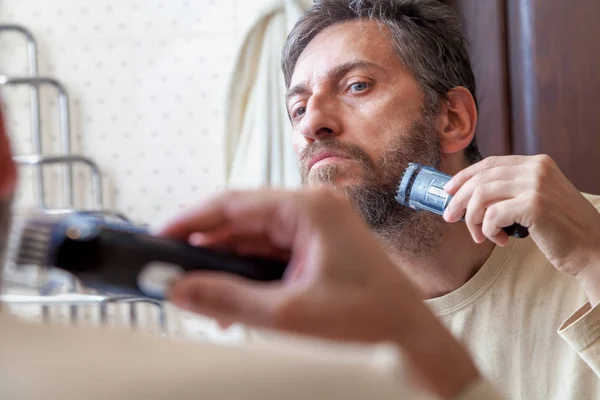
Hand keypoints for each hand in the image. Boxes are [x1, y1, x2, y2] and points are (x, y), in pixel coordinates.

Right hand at [156, 188, 479, 398]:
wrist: (410, 341)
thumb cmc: (369, 322)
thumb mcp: (287, 314)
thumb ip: (227, 299)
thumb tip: (181, 288)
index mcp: (311, 209)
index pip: (235, 202)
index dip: (193, 218)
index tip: (161, 234)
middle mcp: (314, 210)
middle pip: (243, 219)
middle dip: (208, 248)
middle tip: (174, 270)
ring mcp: (318, 228)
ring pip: (255, 239)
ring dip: (227, 265)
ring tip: (201, 293)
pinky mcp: (319, 248)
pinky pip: (272, 254)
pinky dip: (249, 274)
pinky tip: (233, 300)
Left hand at [444, 155, 599, 302]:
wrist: (593, 247)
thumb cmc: (562, 228)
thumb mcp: (538, 198)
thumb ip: (512, 190)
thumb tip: (470, 196)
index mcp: (537, 163)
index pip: (490, 163)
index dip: (465, 176)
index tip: (448, 190)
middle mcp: (536, 169)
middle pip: (481, 179)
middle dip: (459, 199)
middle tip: (449, 216)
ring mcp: (536, 185)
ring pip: (481, 197)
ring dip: (473, 220)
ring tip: (479, 236)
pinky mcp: (533, 205)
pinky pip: (492, 216)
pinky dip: (488, 230)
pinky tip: (500, 240)